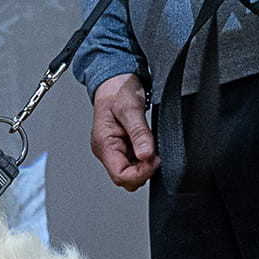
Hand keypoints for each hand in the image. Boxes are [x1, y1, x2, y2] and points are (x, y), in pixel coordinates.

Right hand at [90, 73, 157, 189]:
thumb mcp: (131, 109)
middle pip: (125, 179)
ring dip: (144, 165)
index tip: (154, 160)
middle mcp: (105, 150)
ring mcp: (113, 150)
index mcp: (103, 144)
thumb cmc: (118, 90)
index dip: (140, 173)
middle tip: (155, 154)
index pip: (120, 175)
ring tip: (151, 146)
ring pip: (130, 173)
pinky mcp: (121, 147)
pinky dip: (144, 159)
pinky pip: (133, 163)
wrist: (115, 80)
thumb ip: (139, 134)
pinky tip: (147, 145)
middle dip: (143, 171)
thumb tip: (146, 155)